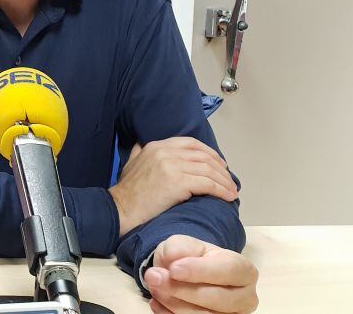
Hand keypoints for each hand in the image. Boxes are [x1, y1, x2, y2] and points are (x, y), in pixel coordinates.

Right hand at [109, 137, 237, 235]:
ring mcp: (171, 166)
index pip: (192, 143)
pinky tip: (227, 197)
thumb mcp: (132, 162)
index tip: (219, 165)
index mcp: (157, 146)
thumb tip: (143, 144)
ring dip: (225, 182)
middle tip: (229, 181)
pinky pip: (207, 184)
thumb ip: (141, 151)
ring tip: (232, 192)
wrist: (120, 208)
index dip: (210, 153)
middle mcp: (165, 152)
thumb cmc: (127, 191)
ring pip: (208, 170)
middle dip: (221, 169)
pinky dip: (221, 190)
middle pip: (204, 156)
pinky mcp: (177, 182)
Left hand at [144, 235, 258, 312]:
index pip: (229, 271)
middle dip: (182, 289)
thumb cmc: (191, 258)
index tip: (173, 269)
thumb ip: (179, 248)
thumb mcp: (184, 244)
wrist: (185, 274)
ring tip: (155, 288)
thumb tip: (173, 261)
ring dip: (174, 303)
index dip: (200, 271)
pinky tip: (158, 303)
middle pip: (218, 298)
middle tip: (154, 277)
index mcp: (244, 270)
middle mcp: (245, 297)